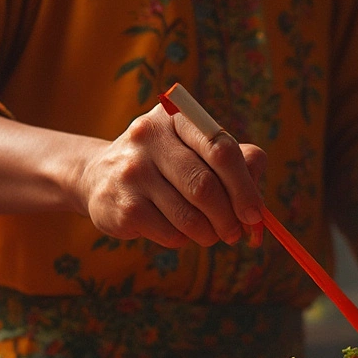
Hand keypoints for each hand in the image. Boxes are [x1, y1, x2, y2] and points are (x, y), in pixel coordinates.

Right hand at [74, 103, 265, 247]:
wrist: (99, 178)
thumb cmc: (166, 166)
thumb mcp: (198, 151)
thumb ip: (237, 163)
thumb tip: (258, 207)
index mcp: (176, 117)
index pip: (220, 148)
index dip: (244, 187)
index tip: (255, 214)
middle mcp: (149, 137)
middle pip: (205, 186)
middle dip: (229, 217)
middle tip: (235, 233)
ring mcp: (131, 171)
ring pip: (189, 216)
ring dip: (209, 234)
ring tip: (209, 235)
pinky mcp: (122, 205)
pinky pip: (171, 233)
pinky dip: (183, 239)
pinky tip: (176, 230)